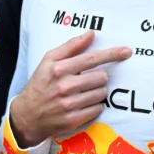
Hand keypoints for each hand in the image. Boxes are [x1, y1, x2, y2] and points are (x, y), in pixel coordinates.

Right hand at [6, 31, 130, 144]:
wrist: (27, 115)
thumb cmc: (40, 84)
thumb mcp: (48, 61)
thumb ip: (70, 46)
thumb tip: (91, 34)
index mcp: (58, 69)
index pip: (92, 59)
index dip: (111, 54)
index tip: (127, 51)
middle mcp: (64, 86)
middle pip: (101, 77)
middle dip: (99, 77)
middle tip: (88, 80)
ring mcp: (69, 105)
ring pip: (101, 93)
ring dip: (97, 91)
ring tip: (84, 92)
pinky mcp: (73, 120)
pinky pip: (98, 108)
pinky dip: (94, 105)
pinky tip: (83, 104)